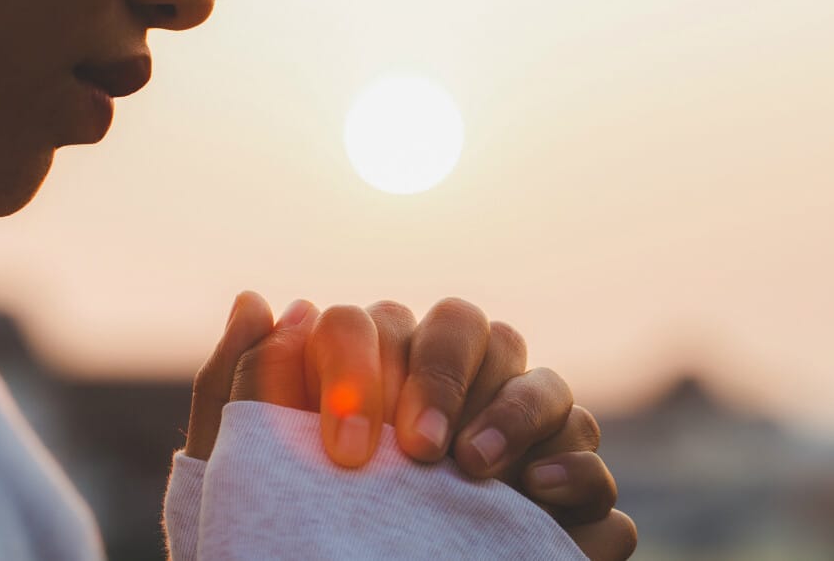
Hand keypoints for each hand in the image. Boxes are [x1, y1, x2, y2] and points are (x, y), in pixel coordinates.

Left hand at [184, 291, 636, 560]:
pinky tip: (540, 495)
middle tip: (416, 449)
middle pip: (471, 328)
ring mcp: (517, 439)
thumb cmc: (295, 532)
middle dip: (443, 375)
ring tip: (475, 470)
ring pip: (545, 380)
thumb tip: (260, 301)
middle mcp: (453, 393)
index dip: (365, 368)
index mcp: (382, 373)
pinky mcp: (566, 496)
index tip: (346, 448)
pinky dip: (576, 468)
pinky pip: (591, 459)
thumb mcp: (249, 472)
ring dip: (515, 411)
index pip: (380, 325)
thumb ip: (241, 385)